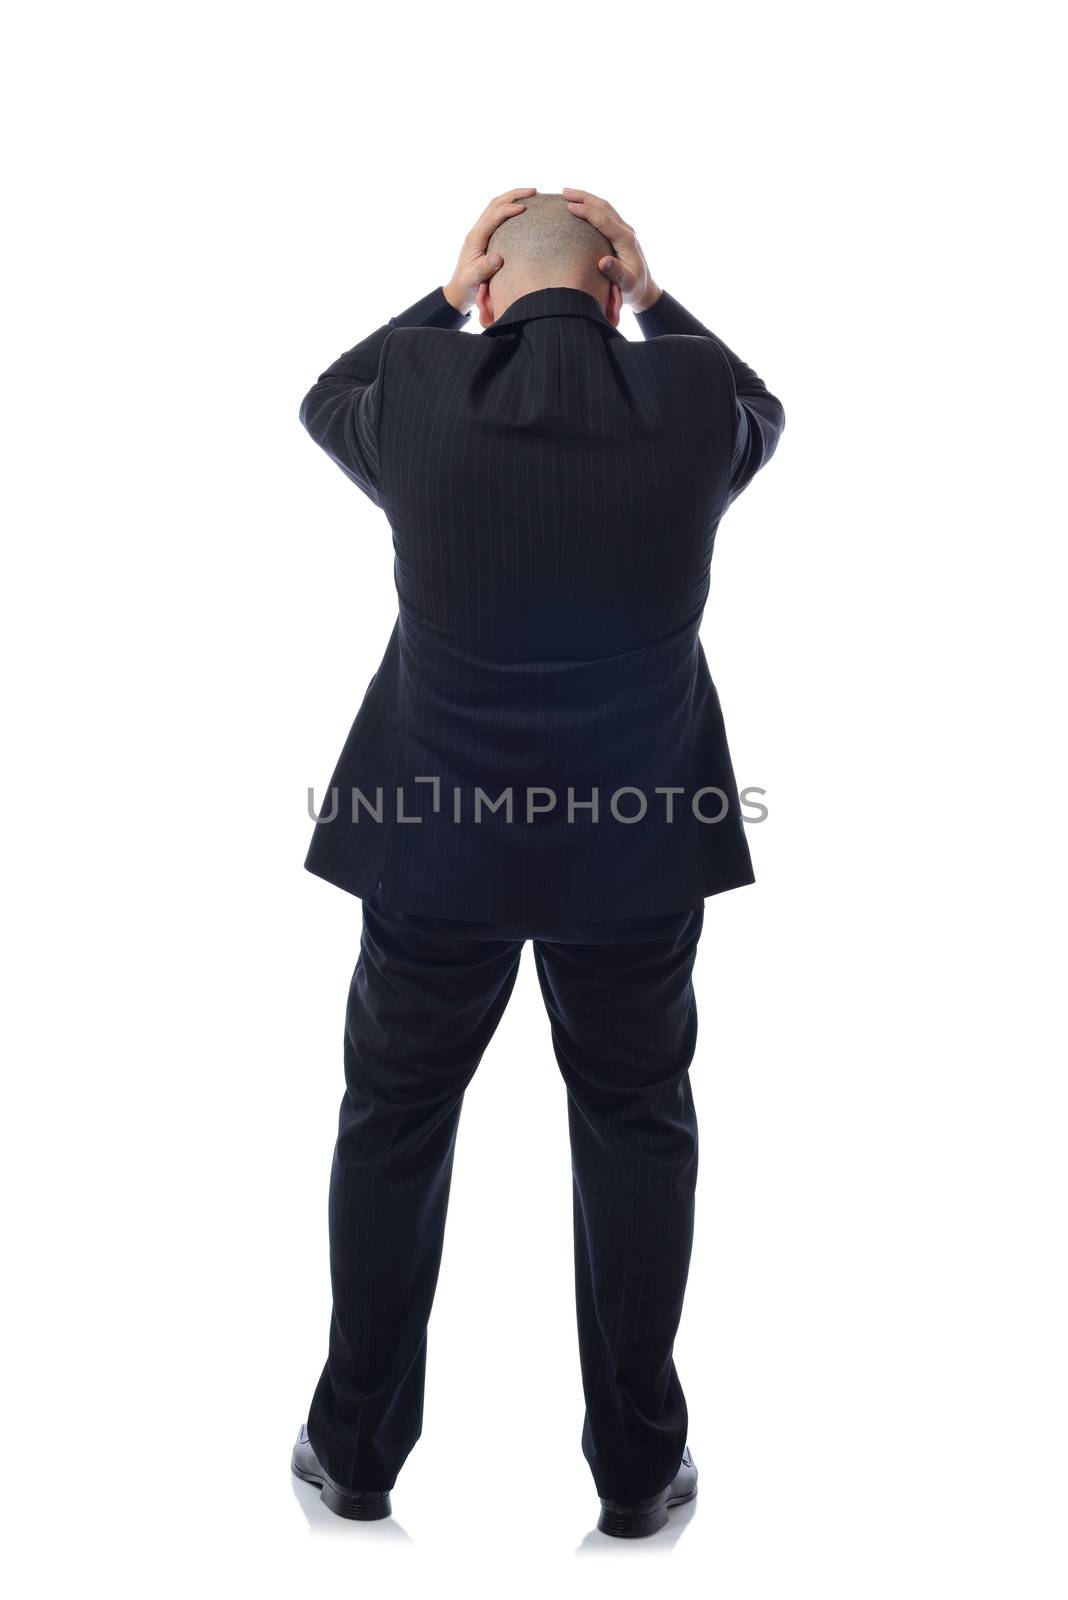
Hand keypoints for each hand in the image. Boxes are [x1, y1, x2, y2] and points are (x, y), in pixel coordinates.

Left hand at [443, 188, 537, 312]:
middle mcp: (477, 230)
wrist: (459, 289)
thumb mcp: (473, 280)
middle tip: (534, 191)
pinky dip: (511, 206)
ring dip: (513, 197)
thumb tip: (498, 258)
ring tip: (533, 194)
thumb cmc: (467, 285)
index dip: (509, 209)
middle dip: (514, 194)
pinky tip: (524, 208)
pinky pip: (498, 215)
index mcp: (475, 238)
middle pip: (495, 203)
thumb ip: (484, 269)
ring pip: (496, 206)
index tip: (525, 208)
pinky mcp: (485, 235)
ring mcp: (481, 231)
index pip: (493, 216)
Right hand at [561, 188, 660, 312]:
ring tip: (567, 194)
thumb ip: (616, 273)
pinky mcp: (619, 232)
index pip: (603, 220)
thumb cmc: (634, 288)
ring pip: (604, 207)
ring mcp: (623, 230)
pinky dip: (590, 206)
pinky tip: (579, 205)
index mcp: (626, 240)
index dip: (586, 212)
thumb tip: (603, 262)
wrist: (644, 289)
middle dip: (583, 197)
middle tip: (564, 192)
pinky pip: (604, 214)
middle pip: (603, 207)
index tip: (569, 207)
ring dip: (586, 198)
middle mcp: (625, 231)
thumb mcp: (627, 284)